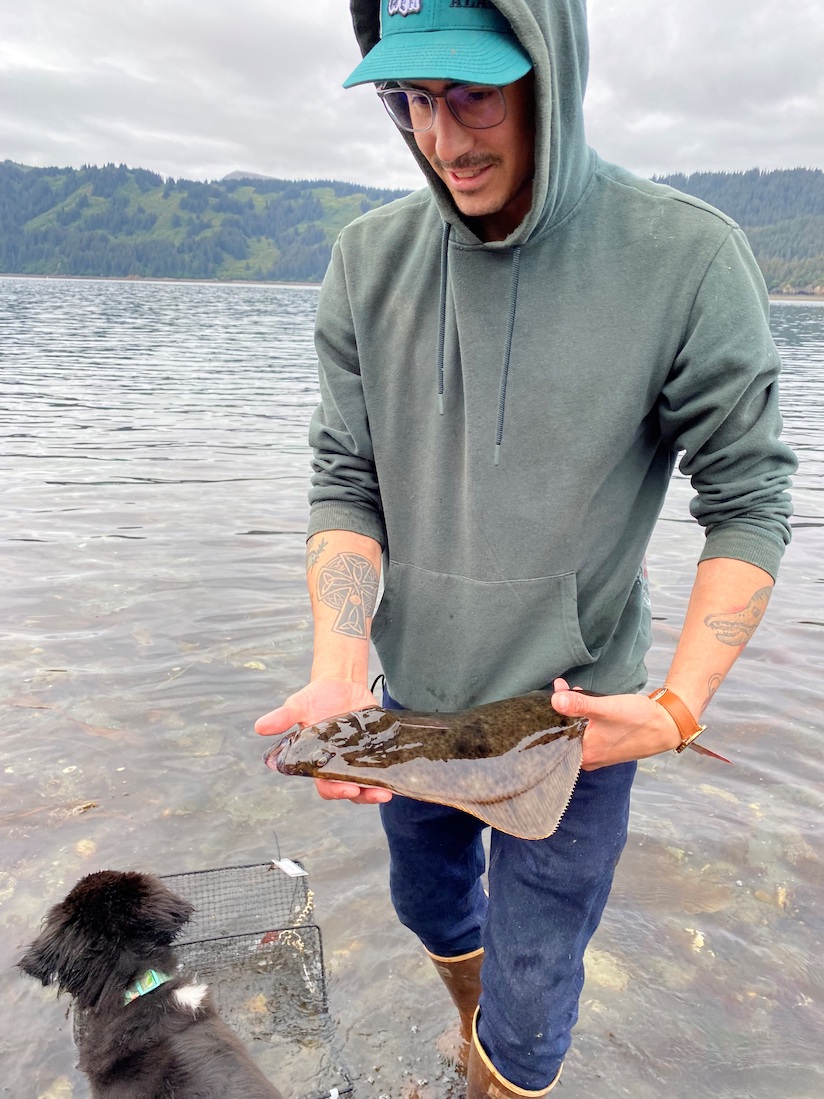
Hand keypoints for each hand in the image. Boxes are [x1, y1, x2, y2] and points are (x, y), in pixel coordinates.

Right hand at [255, 677, 391, 803]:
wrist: (342, 683)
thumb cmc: (316, 697)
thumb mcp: (299, 704)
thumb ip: (283, 717)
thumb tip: (260, 727)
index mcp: (318, 762)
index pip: (325, 786)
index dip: (336, 791)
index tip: (348, 789)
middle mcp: (340, 765)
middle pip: (351, 790)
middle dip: (364, 795)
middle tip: (378, 793)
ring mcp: (360, 759)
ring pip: (369, 783)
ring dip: (379, 789)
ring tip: (390, 790)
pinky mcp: (377, 749)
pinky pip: (385, 767)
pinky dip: (391, 773)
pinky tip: (400, 773)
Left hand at [551, 678, 681, 769]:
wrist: (667, 725)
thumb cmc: (638, 719)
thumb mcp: (606, 707)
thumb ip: (579, 704)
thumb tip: (554, 699)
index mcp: (584, 755)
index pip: (554, 737)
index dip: (549, 715)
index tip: (548, 695)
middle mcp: (589, 759)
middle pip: (564, 734)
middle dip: (560, 711)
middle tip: (559, 688)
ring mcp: (598, 755)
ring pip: (576, 732)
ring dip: (572, 713)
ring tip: (570, 691)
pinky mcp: (607, 748)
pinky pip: (587, 733)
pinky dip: (584, 719)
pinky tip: (585, 704)